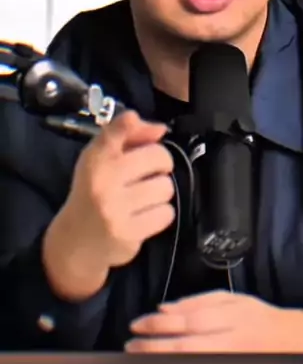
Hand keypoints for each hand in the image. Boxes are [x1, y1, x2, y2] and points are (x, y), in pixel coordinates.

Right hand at [42, 111, 175, 299]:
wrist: (75, 241)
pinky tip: (144, 215)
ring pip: (165, 187)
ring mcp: (115, 209)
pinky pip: (165, 214)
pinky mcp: (127, 233)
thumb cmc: (94, 192)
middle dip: (161, 164)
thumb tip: (160, 129)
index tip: (137, 121)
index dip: (130, 125)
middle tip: (149, 173)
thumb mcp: (101, 159)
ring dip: (160, 192)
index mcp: (95, 160)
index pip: (115, 133)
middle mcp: (103, 181)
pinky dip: (160, 214)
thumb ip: (129, 136)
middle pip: (158, 158)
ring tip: (144, 197)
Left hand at [125, 291, 302, 352]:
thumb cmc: (258, 315)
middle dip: (154, 345)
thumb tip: (164, 307)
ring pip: (190, 361)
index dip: (161, 323)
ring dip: (161, 358)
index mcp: (231, 316)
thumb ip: (198, 301)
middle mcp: (231, 340)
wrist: (291, 341)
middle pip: (186, 344)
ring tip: (138, 355)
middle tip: (130, 344)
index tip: (137, 324)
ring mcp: (230, 360)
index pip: (190, 320)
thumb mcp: (232, 299)